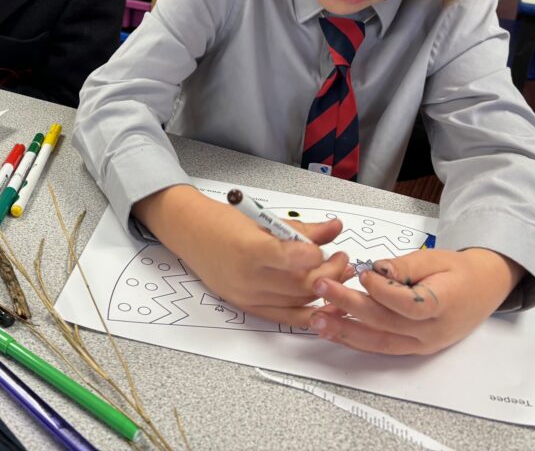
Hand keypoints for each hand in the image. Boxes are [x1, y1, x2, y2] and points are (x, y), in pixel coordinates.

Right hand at [133, 185, 352, 326]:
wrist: (191, 235)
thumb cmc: (224, 222)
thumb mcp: (263, 218)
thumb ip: (301, 228)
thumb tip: (335, 228)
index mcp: (248, 247)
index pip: (285, 257)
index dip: (311, 255)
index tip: (327, 248)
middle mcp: (247, 276)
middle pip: (298, 283)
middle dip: (329, 273)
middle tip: (343, 259)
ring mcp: (247, 295)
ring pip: (297, 301)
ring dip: (324, 290)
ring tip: (339, 274)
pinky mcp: (248, 307)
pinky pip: (286, 316)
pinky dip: (309, 311)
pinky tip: (325, 301)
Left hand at [309, 248, 523, 354]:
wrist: (481, 291)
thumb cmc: (458, 272)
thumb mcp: (436, 258)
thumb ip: (405, 265)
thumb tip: (377, 269)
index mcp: (444, 305)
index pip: (409, 304)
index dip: (382, 291)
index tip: (361, 274)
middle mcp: (432, 331)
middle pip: (386, 322)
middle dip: (349, 305)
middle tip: (321, 288)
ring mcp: (422, 344)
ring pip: (379, 341)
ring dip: (345, 331)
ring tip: (317, 319)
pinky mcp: (412, 348)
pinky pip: (380, 347)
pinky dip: (354, 340)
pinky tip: (332, 331)